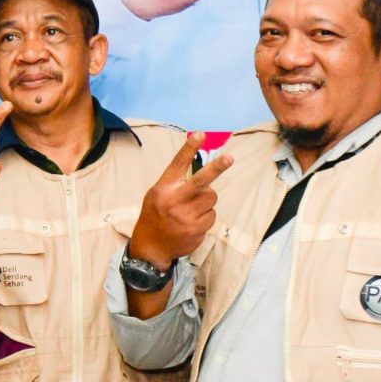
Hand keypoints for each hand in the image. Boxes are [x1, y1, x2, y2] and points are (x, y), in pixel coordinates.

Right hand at [127, 132, 229, 266]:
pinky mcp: (196, 230)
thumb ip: (174, 184)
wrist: (151, 247)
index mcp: (163, 188)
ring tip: (192, 209)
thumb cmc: (155, 216)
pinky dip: (206, 217)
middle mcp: (174, 201)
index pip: (177, 164)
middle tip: (230, 158)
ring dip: (206, 201)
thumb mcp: (156, 195)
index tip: (200, 134)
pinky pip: (212, 215)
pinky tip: (192, 223)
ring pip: (211, 198)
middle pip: (200, 181)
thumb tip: (204, 172)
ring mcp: (185, 216)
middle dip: (217, 168)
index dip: (189, 148)